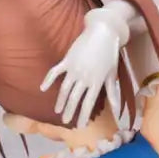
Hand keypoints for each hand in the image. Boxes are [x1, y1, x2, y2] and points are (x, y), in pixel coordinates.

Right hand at [40, 11, 123, 129]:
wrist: (103, 32)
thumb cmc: (110, 54)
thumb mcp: (112, 74)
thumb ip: (112, 92)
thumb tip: (116, 109)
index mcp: (96, 82)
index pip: (88, 103)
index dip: (83, 115)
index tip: (80, 125)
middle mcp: (84, 77)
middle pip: (75, 98)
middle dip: (69, 111)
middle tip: (64, 121)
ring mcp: (74, 68)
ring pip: (65, 88)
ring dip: (60, 100)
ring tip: (56, 110)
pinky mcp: (67, 59)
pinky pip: (55, 71)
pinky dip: (48, 79)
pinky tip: (42, 88)